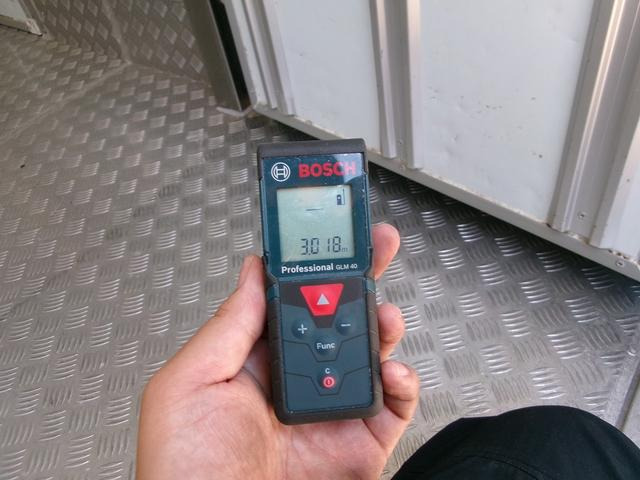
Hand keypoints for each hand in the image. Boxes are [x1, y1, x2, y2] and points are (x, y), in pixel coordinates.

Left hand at [137, 224, 418, 478]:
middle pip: (336, 317)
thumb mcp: (189, 384)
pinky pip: (395, 404)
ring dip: (382, 322)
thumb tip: (254, 270)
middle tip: (375, 244)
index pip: (289, 300)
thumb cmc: (186, 473)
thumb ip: (229, 325)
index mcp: (252, 361)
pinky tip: (391, 370)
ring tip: (382, 312)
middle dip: (360, 276)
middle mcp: (294, 381)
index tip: (327, 235)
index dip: (310, 265)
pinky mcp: (360, 442)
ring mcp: (330, 410)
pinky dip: (404, 381)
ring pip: (369, 351)